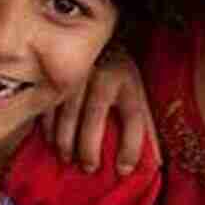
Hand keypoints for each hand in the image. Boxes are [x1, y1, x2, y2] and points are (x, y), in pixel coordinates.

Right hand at [40, 50, 158, 175]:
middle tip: (88, 168)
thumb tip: (156, 162)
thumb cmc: (117, 72)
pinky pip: (48, 103)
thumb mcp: (134, 89)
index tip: (123, 170)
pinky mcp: (57, 72)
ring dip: (66, 140)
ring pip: (68, 111)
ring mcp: (77, 73)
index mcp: (128, 81)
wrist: (94, 34)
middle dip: (89, 146)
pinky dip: (48, 126)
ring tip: (67, 159)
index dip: (130, 146)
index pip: (133, 117)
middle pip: (95, 114)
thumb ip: (141, 121)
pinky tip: (51, 142)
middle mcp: (104, 75)